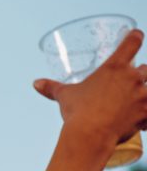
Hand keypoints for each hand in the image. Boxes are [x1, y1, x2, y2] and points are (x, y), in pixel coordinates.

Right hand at [34, 27, 146, 156]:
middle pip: (146, 69)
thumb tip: (36, 83)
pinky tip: (143, 123)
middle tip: (132, 83)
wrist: (90, 135)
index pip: (132, 42)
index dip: (135, 37)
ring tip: (139, 103)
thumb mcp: (64, 96)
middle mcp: (132, 77)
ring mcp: (142, 95)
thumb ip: (52, 87)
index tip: (136, 36)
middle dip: (141, 75)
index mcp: (114, 67)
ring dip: (145, 95)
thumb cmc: (77, 112)